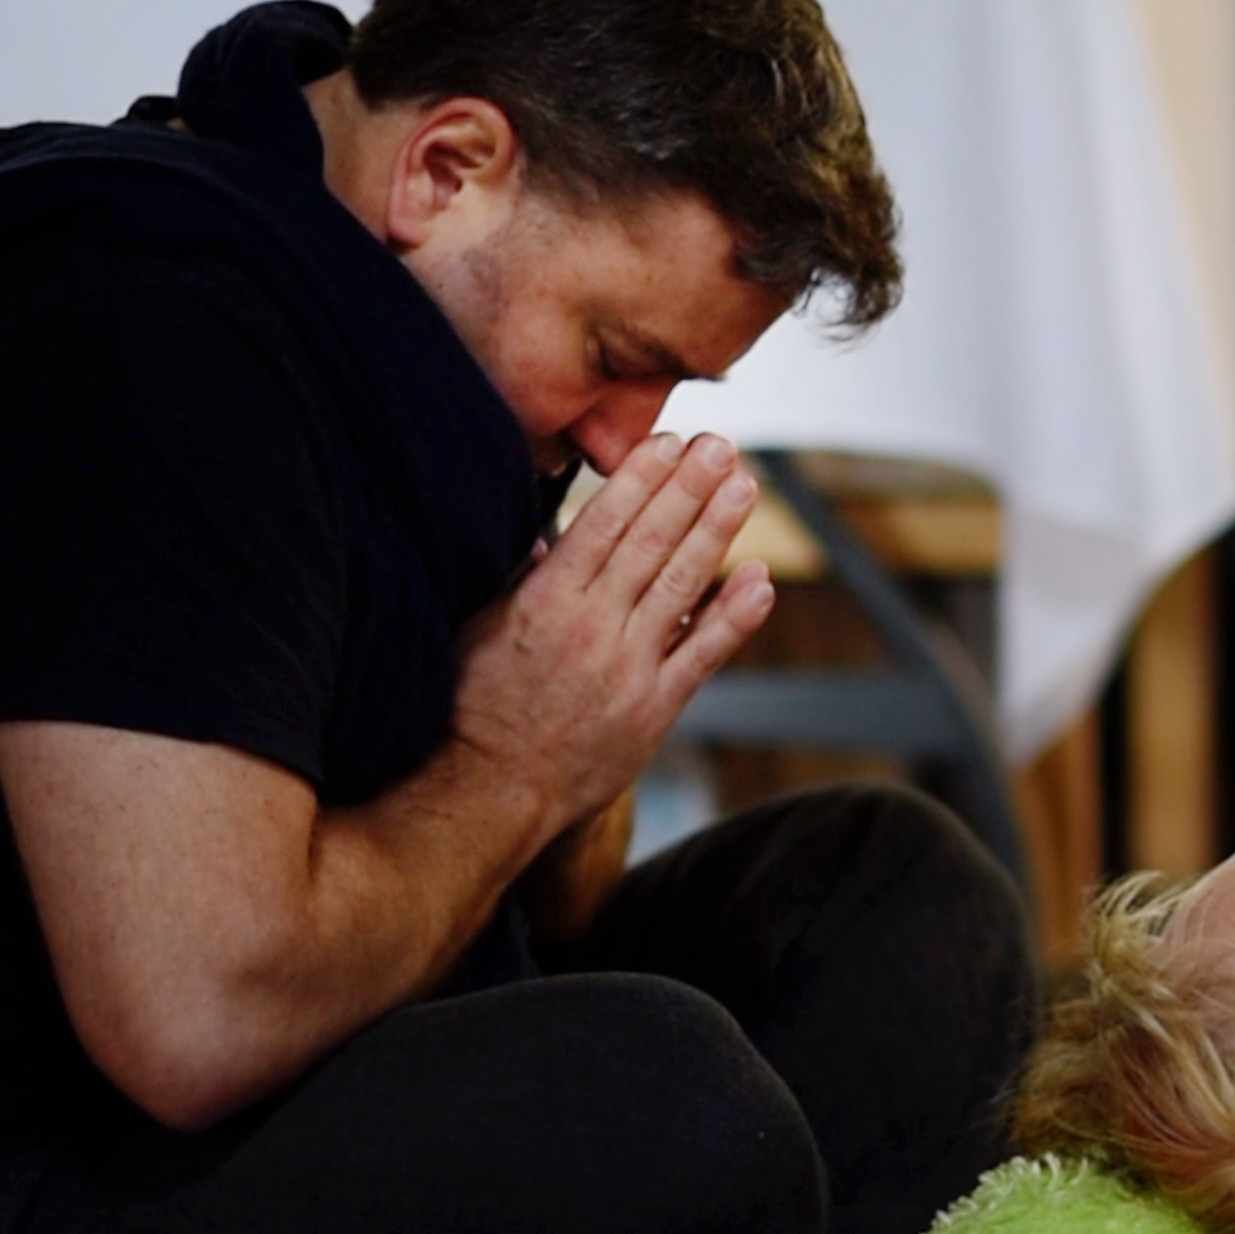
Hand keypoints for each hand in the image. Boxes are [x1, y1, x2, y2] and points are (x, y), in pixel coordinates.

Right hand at [448, 432, 774, 832]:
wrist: (490, 790)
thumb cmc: (474, 708)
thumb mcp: (481, 628)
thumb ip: (521, 579)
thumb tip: (546, 531)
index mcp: (545, 601)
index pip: (603, 524)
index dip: (642, 480)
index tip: (669, 443)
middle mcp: (591, 627)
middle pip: (651, 543)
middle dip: (689, 489)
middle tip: (720, 446)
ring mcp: (628, 668)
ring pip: (682, 586)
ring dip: (717, 532)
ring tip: (744, 487)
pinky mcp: (654, 708)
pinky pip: (704, 654)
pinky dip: (734, 616)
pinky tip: (760, 579)